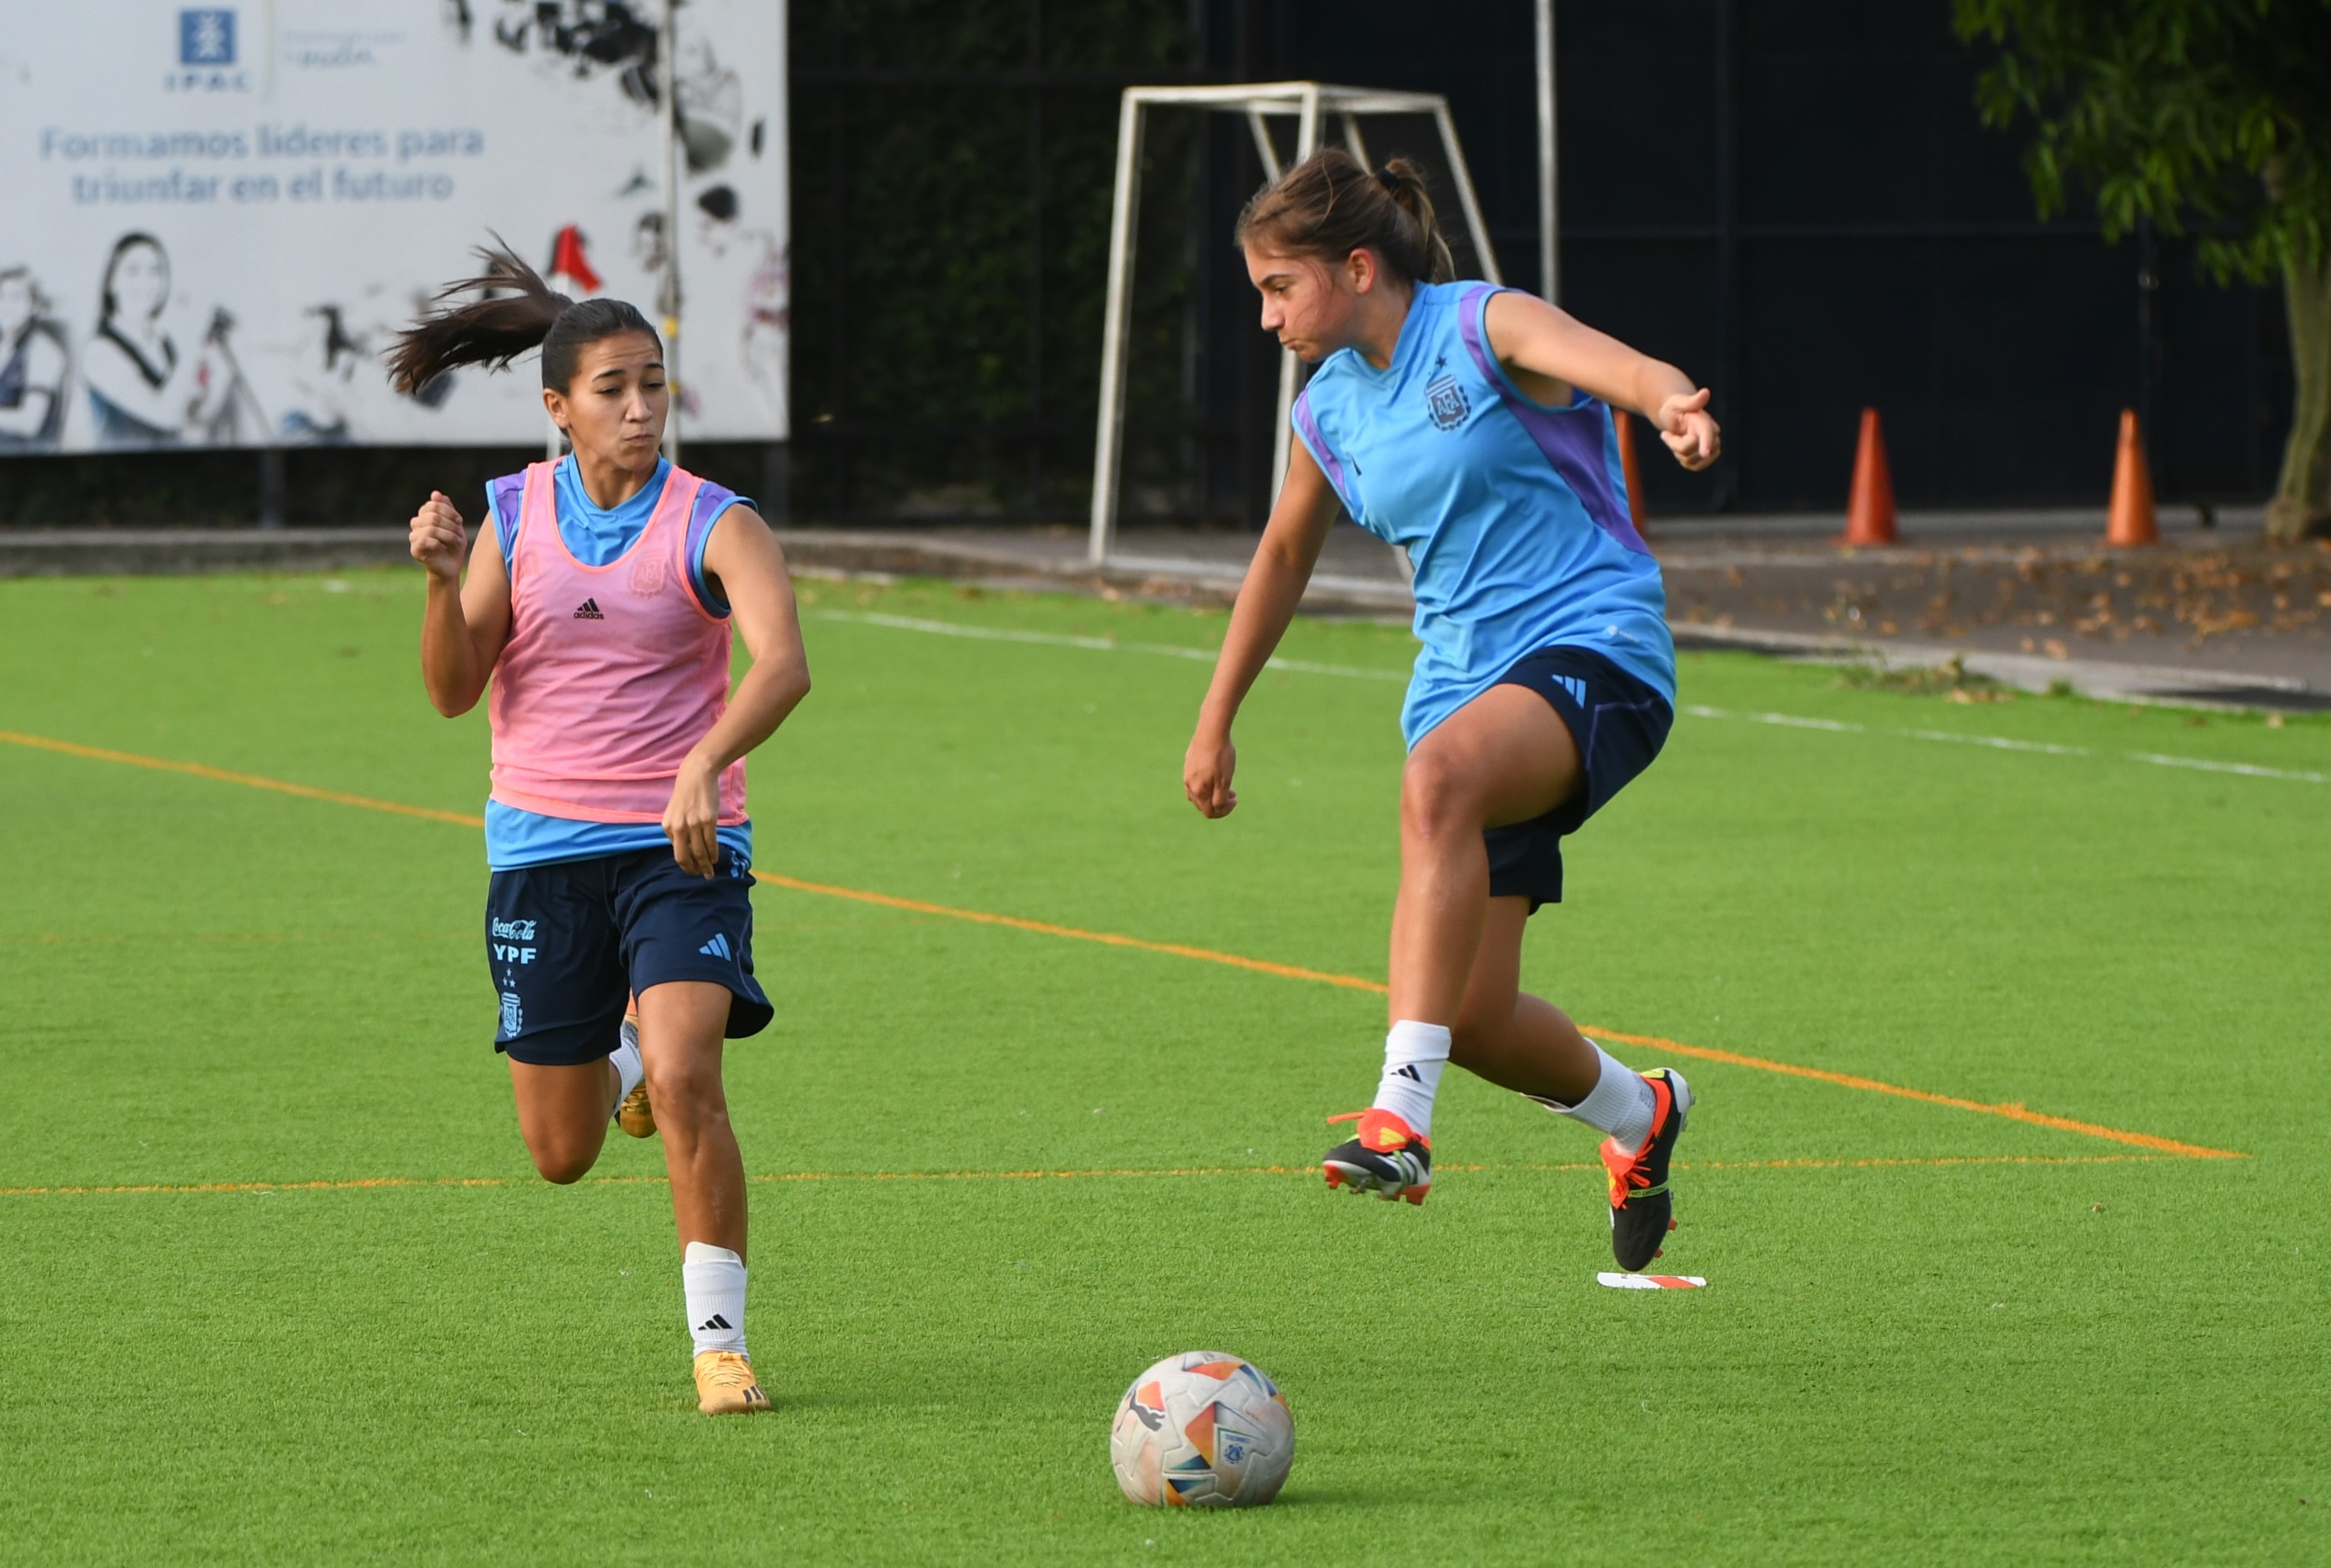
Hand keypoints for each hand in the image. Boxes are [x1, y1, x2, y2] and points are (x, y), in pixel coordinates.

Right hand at [409, 491, 467, 582]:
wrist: (451, 567)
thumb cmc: (453, 545)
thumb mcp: (454, 524)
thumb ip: (447, 508)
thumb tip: (435, 493)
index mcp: (425, 515)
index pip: (433, 504)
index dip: (449, 511)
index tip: (459, 521)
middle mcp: (416, 524)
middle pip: (432, 516)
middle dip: (450, 524)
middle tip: (460, 533)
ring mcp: (414, 536)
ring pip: (430, 528)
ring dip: (448, 535)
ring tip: (457, 541)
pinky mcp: (414, 549)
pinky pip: (424, 540)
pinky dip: (438, 543)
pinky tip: (444, 547)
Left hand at [663, 756, 722, 877]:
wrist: (696, 775)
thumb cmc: (686, 793)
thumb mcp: (675, 813)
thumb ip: (677, 830)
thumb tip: (687, 849)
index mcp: (667, 826)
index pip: (677, 851)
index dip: (686, 863)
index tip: (693, 869)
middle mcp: (678, 827)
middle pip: (684, 856)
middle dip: (693, 869)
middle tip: (701, 876)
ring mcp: (693, 824)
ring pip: (699, 852)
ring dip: (706, 865)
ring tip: (710, 872)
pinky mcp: (708, 820)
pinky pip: (711, 843)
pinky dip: (713, 854)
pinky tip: (716, 859)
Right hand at [1184, 724, 1237, 818]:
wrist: (1211, 731)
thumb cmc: (1220, 756)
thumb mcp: (1224, 781)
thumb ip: (1220, 798)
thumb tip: (1217, 809)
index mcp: (1198, 791)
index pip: (1209, 812)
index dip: (1224, 811)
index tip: (1235, 800)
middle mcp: (1189, 785)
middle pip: (1203, 804)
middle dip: (1219, 803)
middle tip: (1233, 793)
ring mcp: (1187, 773)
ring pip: (1198, 792)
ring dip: (1212, 793)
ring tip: (1225, 785)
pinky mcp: (1188, 763)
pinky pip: (1195, 780)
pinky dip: (1206, 783)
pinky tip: (1214, 772)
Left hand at [1655, 388, 1720, 470]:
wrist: (1676, 417)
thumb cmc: (1674, 408)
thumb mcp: (1677, 402)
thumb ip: (1691, 401)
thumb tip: (1705, 392)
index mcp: (1705, 421)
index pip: (1707, 433)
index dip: (1706, 443)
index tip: (1705, 453)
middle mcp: (1712, 435)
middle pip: (1691, 450)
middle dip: (1675, 445)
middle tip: (1667, 434)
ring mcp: (1712, 447)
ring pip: (1691, 461)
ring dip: (1678, 453)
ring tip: (1675, 439)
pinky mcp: (1707, 457)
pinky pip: (1694, 466)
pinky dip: (1683, 460)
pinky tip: (1680, 450)